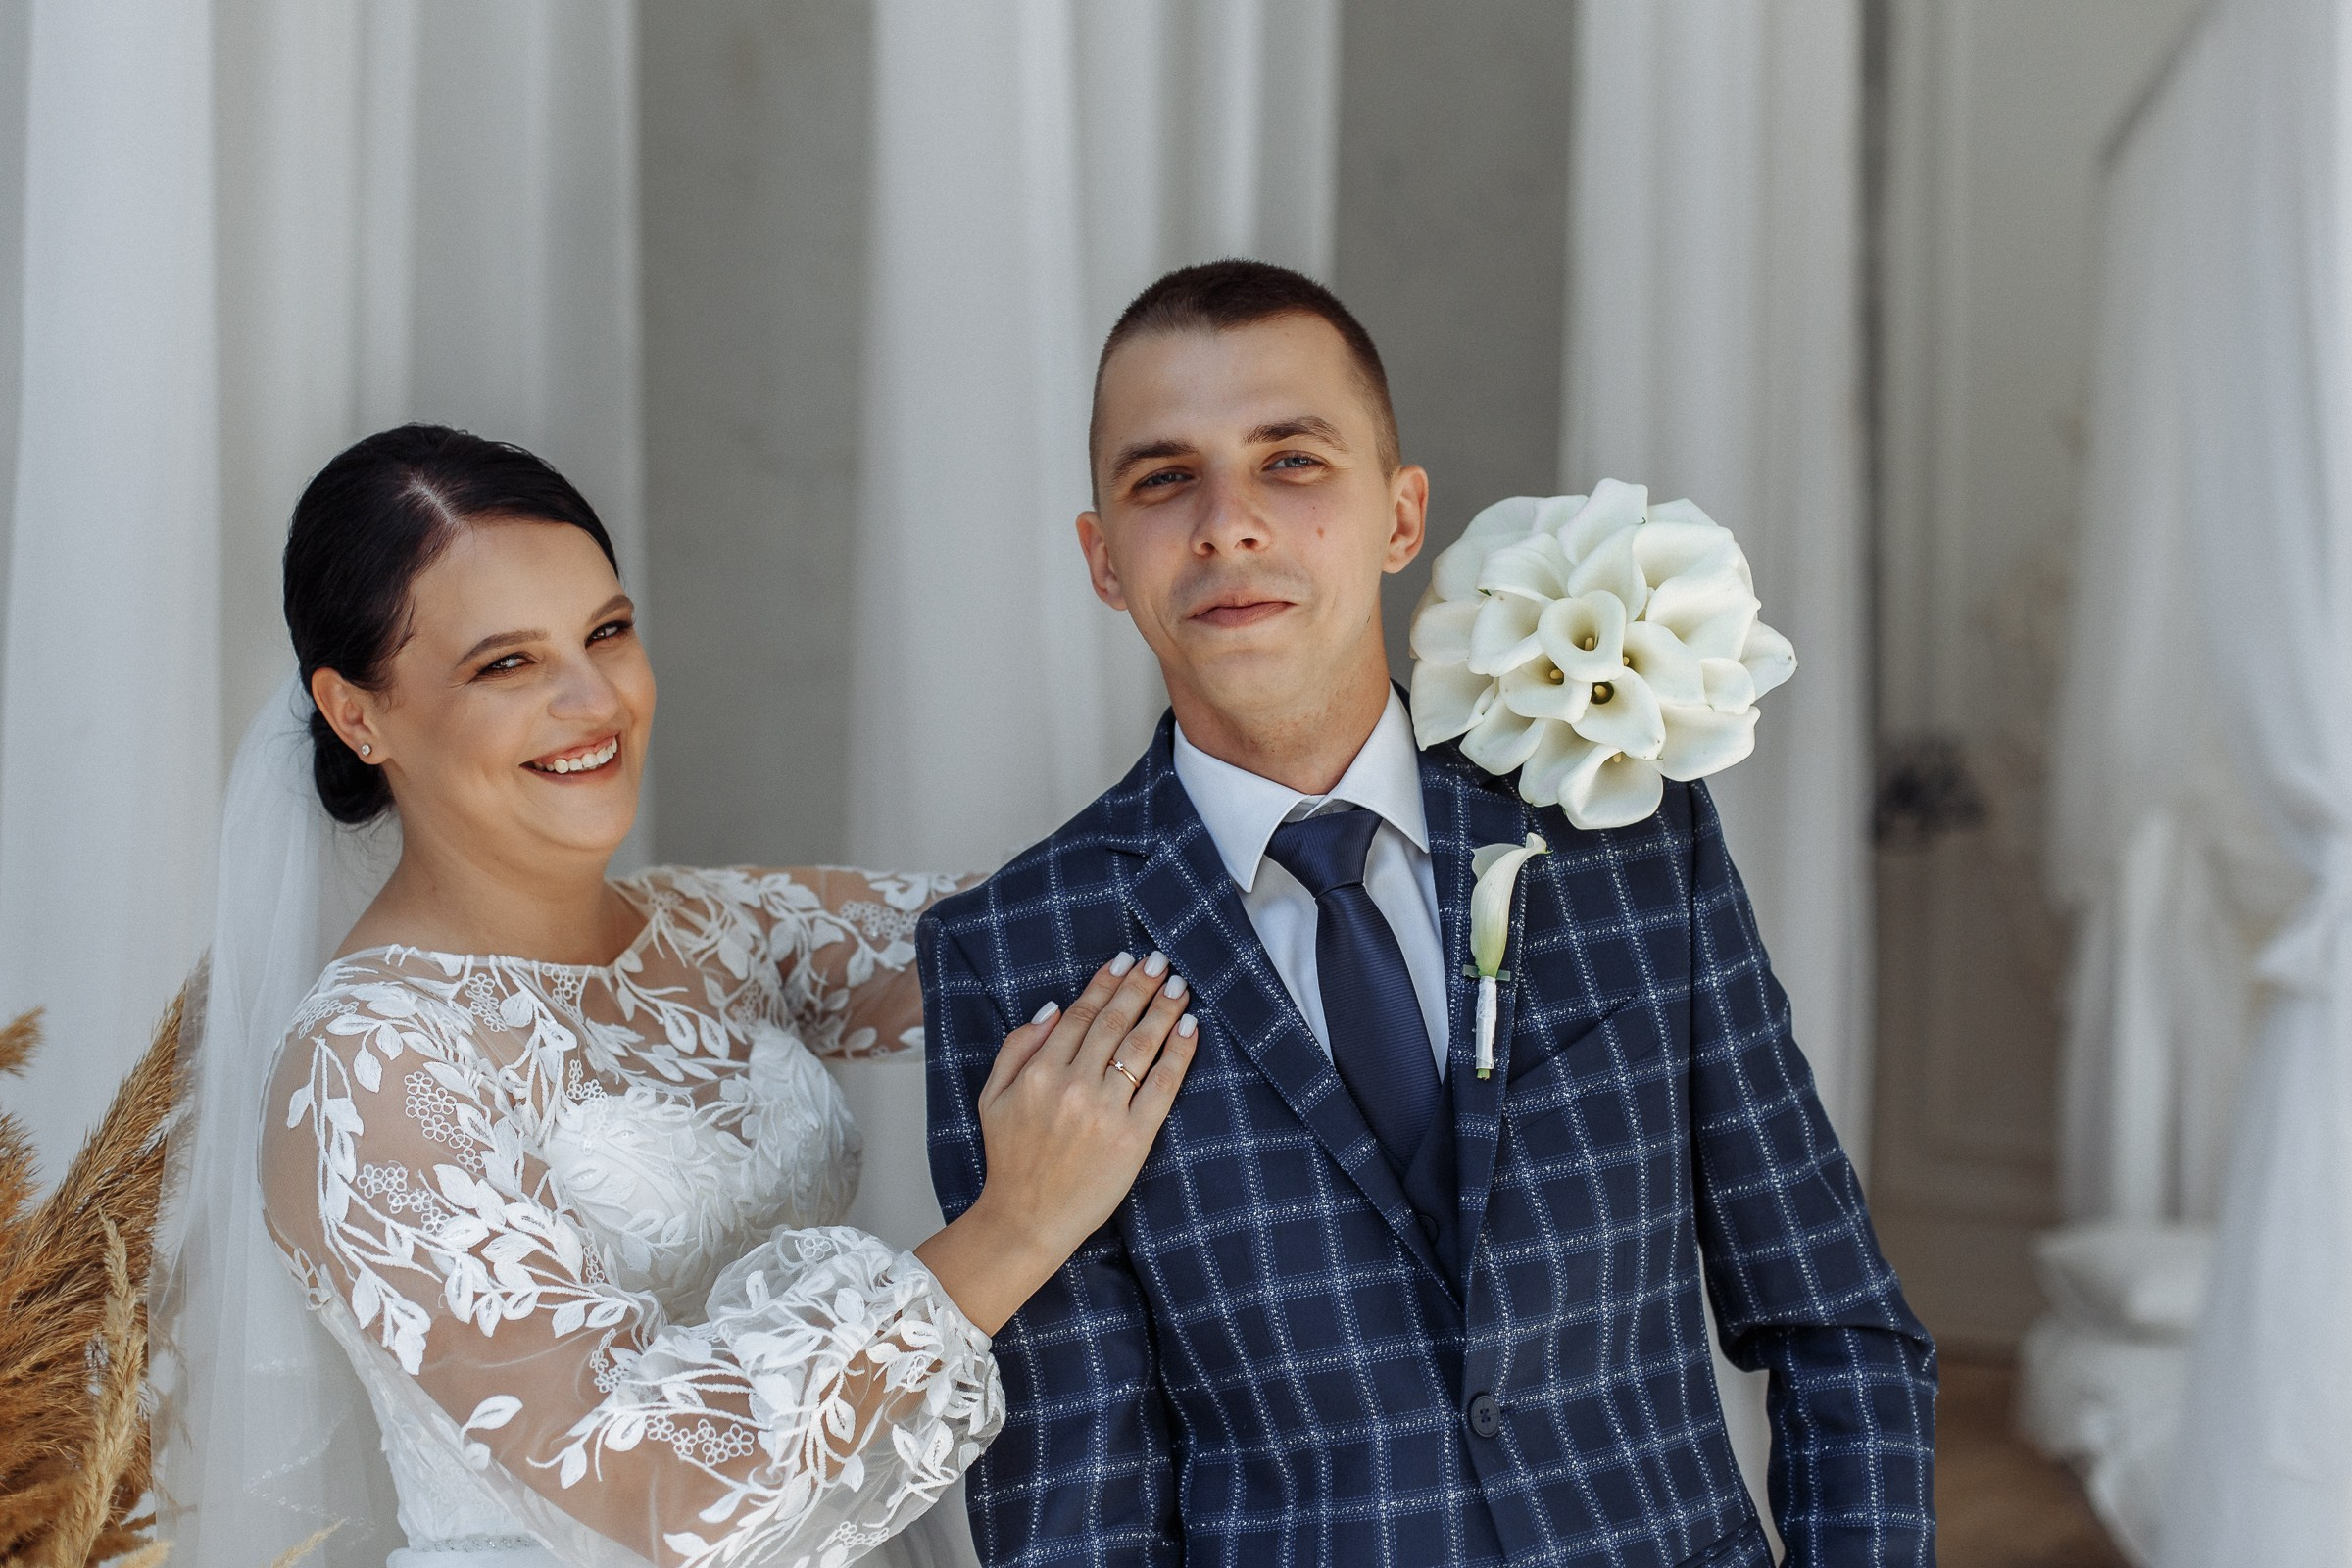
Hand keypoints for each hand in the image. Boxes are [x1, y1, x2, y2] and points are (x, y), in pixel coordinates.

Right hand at [916, 951, 1196, 1331]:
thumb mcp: (992, 1097)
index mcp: (1039, 1073)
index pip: (1081, 1015)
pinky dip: (1179, 1053)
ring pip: (1141, 1046)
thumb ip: (1016, 1048)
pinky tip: (1189, 1028)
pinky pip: (1163, 1084)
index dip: (1106, 983)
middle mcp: (1074, 1086)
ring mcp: (1106, 1111)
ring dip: (1163, 1010)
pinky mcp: (1134, 1137)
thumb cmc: (1010, 1159)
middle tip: (1161, 961)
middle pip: (1115, 1022)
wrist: (1027, 1219)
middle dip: (1141, 986)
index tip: (1125, 960)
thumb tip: (1053, 1009)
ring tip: (1179, 987)